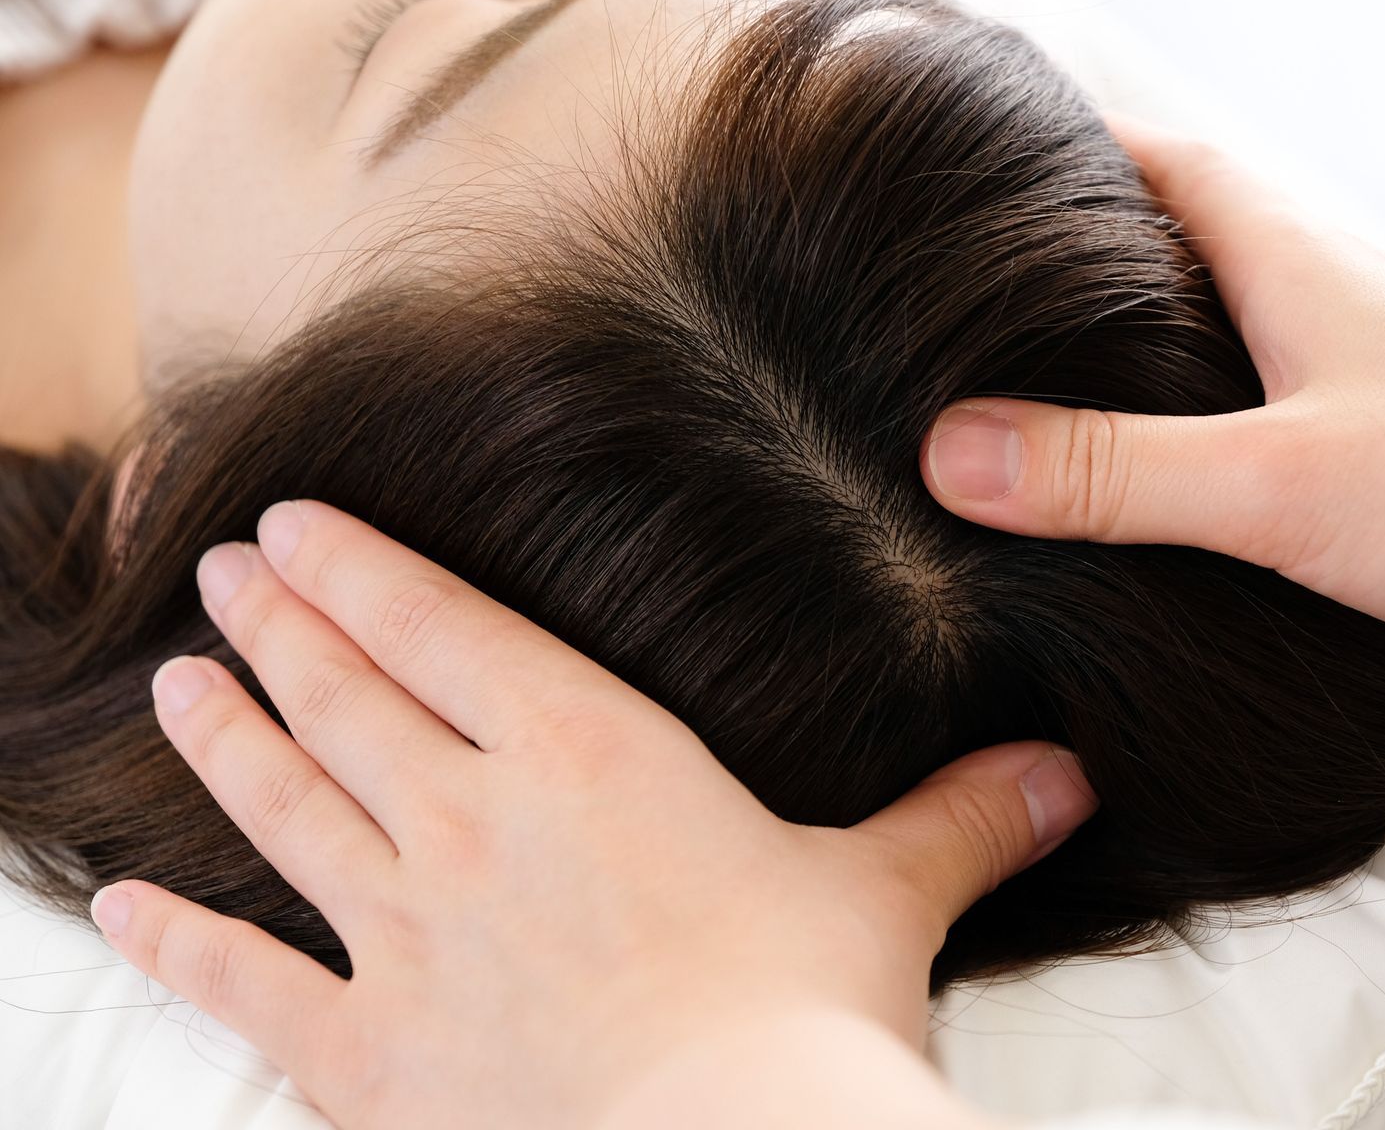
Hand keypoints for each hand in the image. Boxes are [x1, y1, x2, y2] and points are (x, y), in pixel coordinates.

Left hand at [88, 501, 1094, 1127]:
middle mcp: (472, 822)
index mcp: (587, 753)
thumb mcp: (891, 894)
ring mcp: (406, 936)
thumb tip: (1069, 774)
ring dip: (222, 739)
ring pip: (284, 810)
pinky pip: (252, 986)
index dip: (361, 569)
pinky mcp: (371, 1055)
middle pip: (345, 698)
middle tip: (220, 572)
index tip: (293, 522)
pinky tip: (122, 909)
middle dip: (276, 626)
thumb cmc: (805, 1011)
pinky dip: (179, 946)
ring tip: (174, 682)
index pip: (443, 631)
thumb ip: (965, 819)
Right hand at [920, 115, 1384, 673]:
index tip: (982, 173)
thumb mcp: (1275, 487)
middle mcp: (1341, 289)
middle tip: (1001, 304)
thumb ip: (1114, 473)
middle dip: (1099, 255)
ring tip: (1074, 398)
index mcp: (1295, 260)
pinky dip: (1231, 417)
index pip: (1163, 162)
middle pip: (1198, 235)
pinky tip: (1201, 488)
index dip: (1071, 152)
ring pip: (1249, 321)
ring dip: (1167, 341)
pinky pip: (1297, 397)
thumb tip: (952, 454)